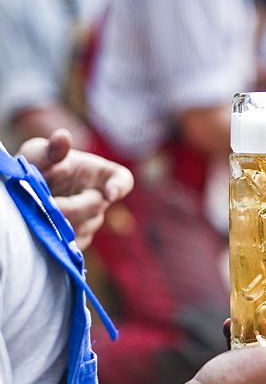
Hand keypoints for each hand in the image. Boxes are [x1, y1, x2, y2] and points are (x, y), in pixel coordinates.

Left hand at [18, 129, 133, 249]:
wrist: (24, 192)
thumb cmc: (39, 168)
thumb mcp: (38, 153)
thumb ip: (50, 149)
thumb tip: (62, 137)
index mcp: (100, 176)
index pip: (122, 181)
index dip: (120, 186)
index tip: (110, 193)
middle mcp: (98, 201)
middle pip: (95, 208)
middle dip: (74, 208)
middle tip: (51, 205)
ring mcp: (88, 224)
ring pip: (82, 229)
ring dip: (62, 223)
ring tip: (39, 214)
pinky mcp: (75, 242)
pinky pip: (71, 246)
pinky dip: (57, 239)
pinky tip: (42, 229)